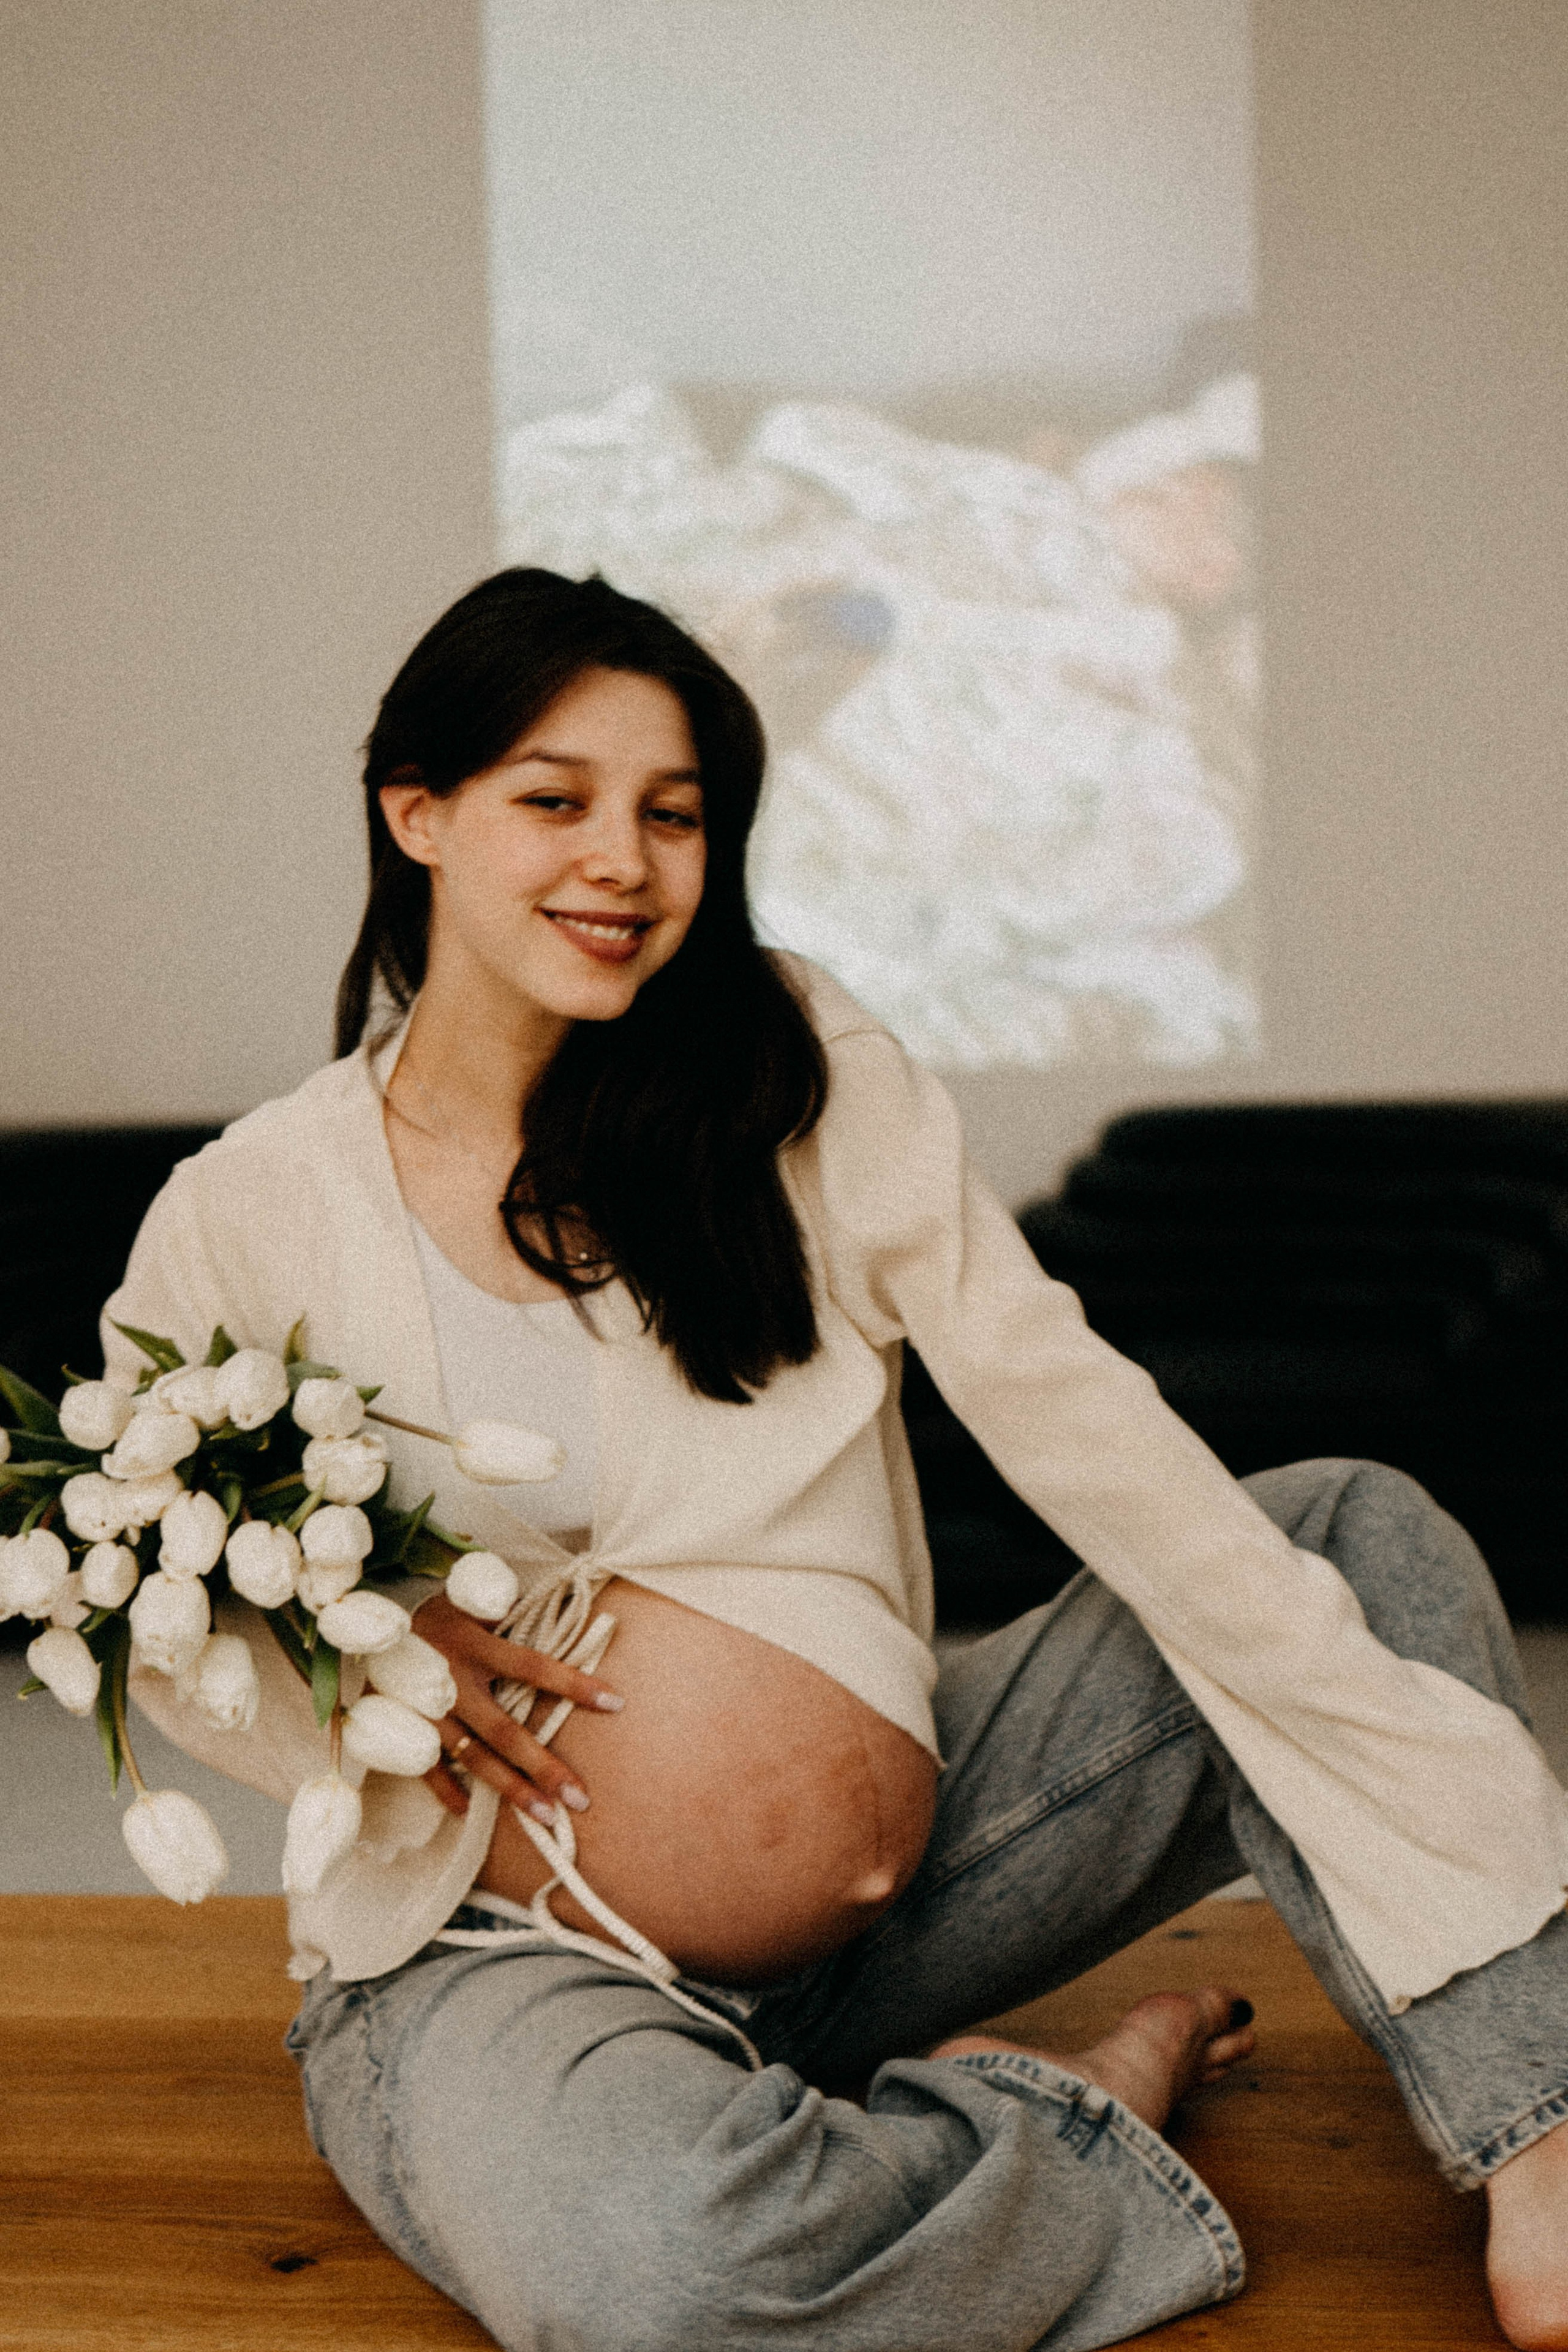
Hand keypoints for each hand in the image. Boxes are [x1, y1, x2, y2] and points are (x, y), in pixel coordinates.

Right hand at [412, 1589, 622, 1823]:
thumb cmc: (433, 1607)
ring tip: (545, 1816)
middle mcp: (451, 1683)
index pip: (533, 1667)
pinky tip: (468, 1812)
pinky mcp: (401, 1728)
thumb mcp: (469, 1598)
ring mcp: (425, 1712)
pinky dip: (445, 1791)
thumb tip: (555, 1611)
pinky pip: (426, 1768)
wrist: (364, 1619)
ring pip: (473, 1759)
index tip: (615, 1702)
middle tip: (580, 1799)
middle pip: (505, 1732)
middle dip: (544, 1767)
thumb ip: (506, 1610)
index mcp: (474, 1645)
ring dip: (510, 1789)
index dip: (573, 1684)